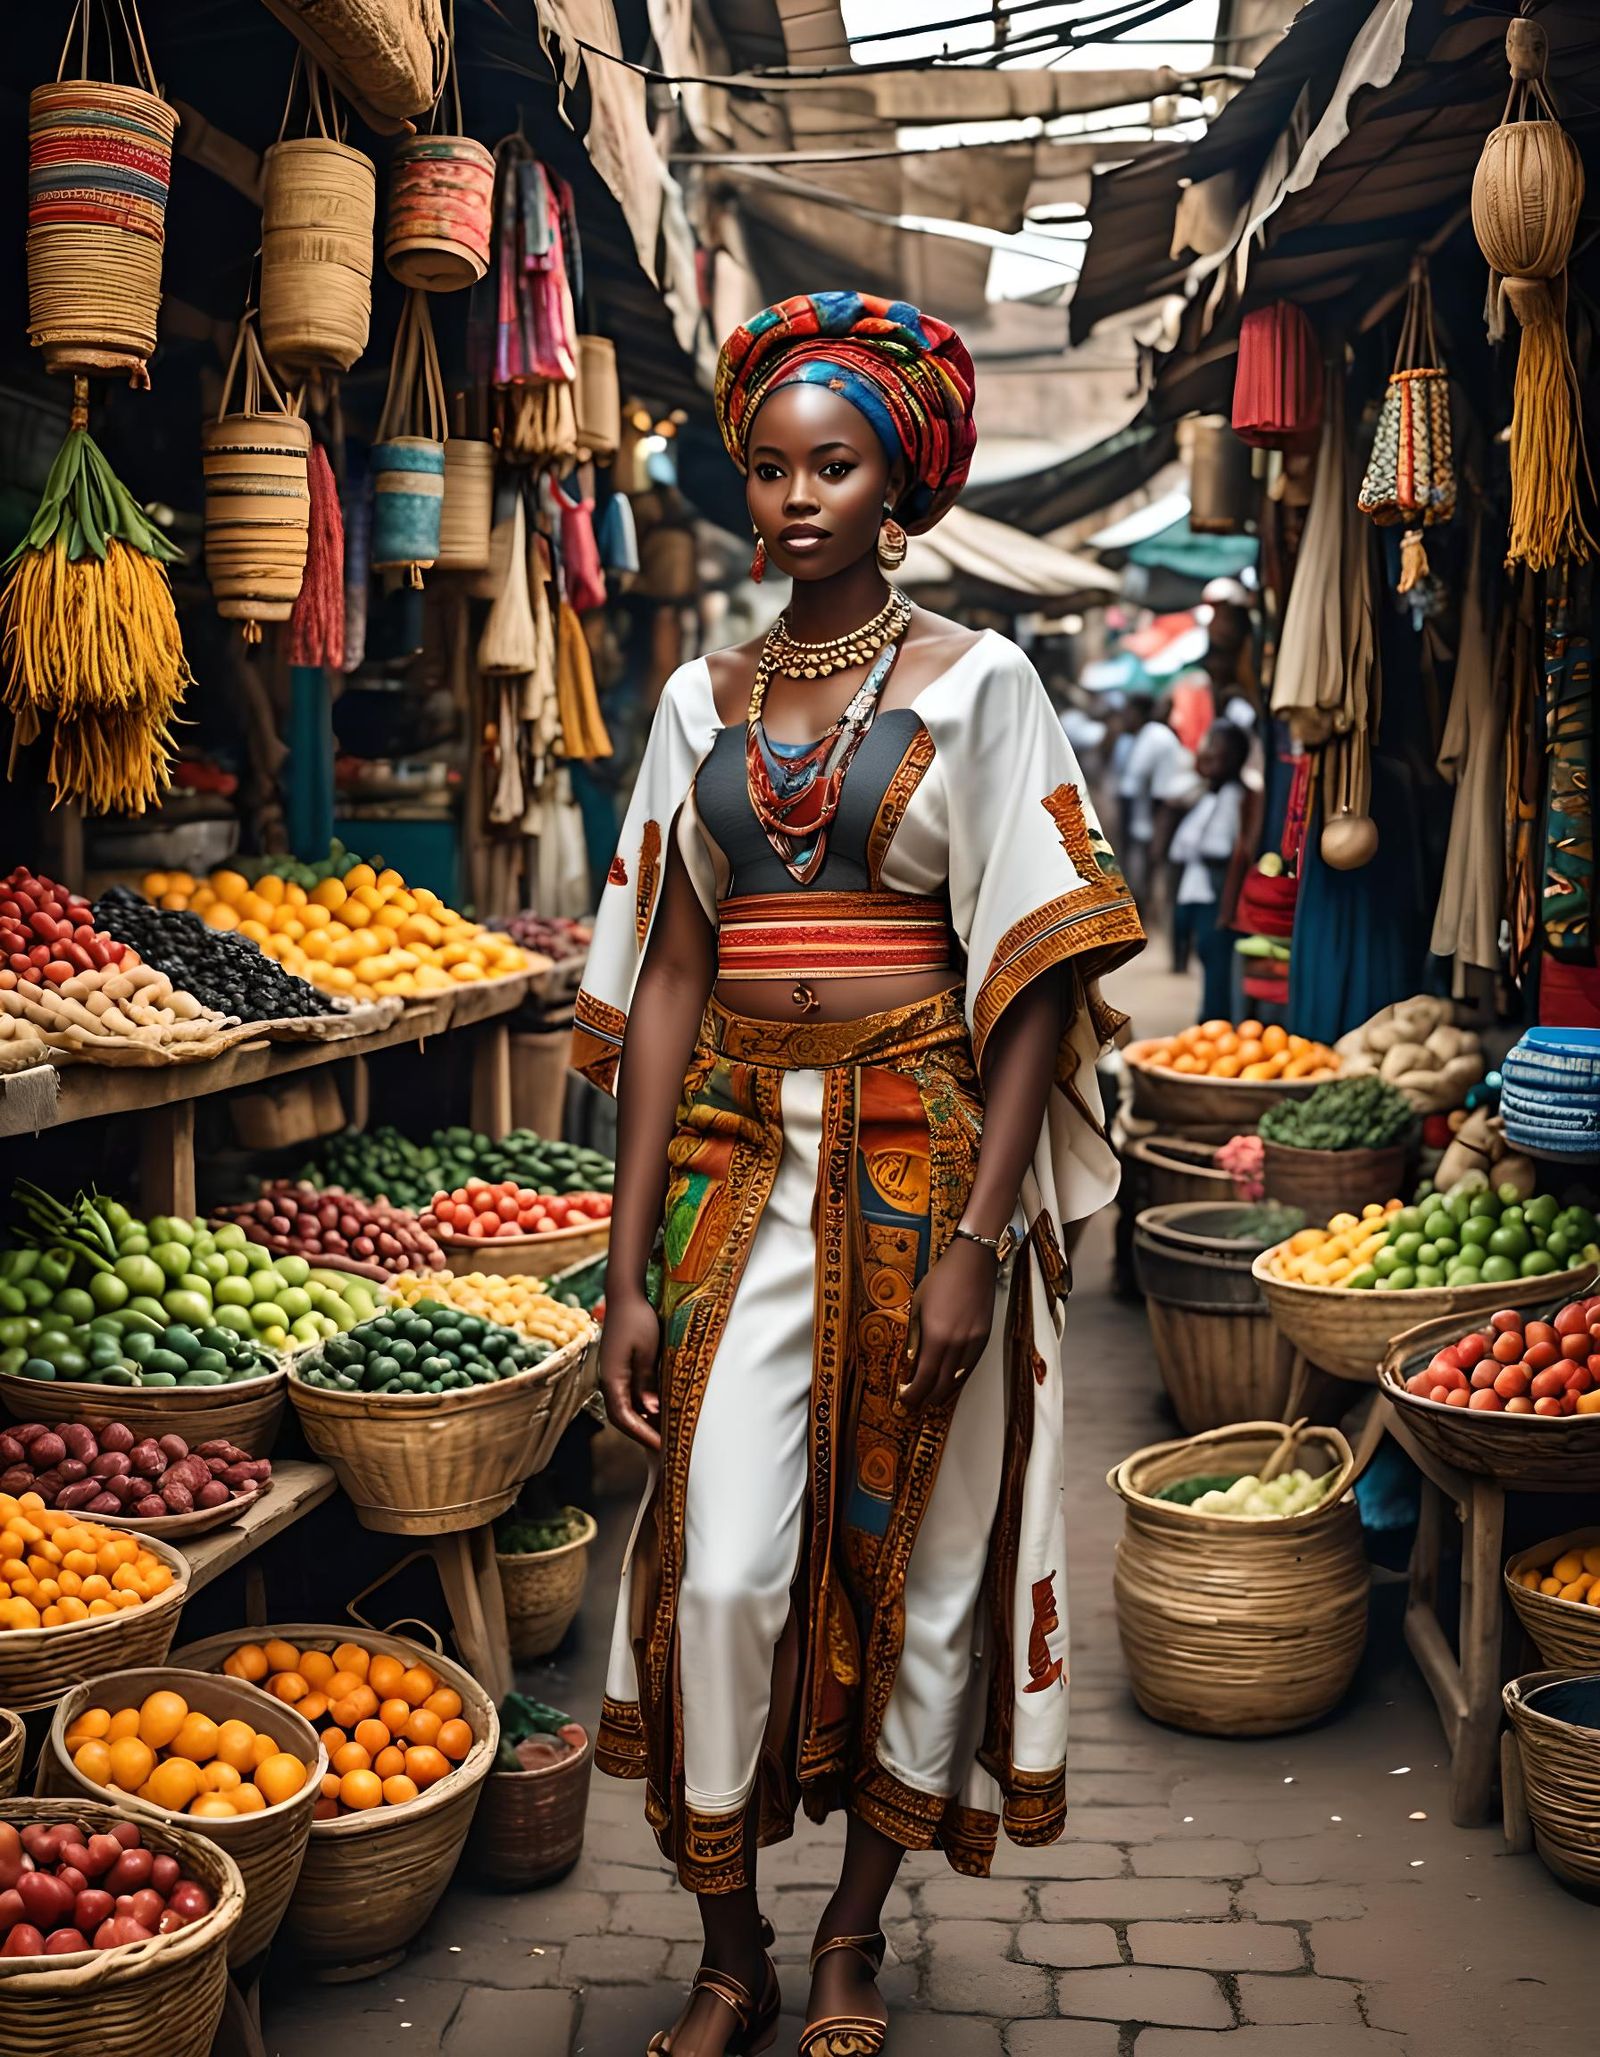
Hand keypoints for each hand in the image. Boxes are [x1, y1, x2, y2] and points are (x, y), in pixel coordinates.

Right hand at [599, 1292, 662, 1450]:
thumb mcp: (647, 1350)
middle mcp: (609, 1380)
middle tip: (667, 1447)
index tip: (661, 1448)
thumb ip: (647, 1382)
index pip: (623, 1417)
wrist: (626, 1295)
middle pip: (622, 1417)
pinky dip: (644, 1407)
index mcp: (612, 1378)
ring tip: (667, 1433)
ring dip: (644, 1422)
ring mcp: (614, 1375)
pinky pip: (630, 1395)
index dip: (642, 1435)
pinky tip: (661, 1411)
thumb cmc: (638, 1319)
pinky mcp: (621, 1369)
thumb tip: (651, 1412)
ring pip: (626, 1408)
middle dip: (643, 1434)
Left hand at [898, 1240, 996, 1412]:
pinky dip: (959, 1379)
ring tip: (931, 1399)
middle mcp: (957, 1343)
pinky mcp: (984, 1338)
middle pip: (941, 1383)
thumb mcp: (918, 1306)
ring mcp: (974, 1342)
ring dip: (944, 1392)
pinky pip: (970, 1367)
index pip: (924, 1377)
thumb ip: (915, 1336)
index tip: (906, 1400)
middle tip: (916, 1404)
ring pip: (958, 1378)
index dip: (914, 1393)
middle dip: (927, 1397)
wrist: (973, 1263)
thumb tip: (911, 1361)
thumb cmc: (942, 1279)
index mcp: (937, 1335)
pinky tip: (951, 1382)